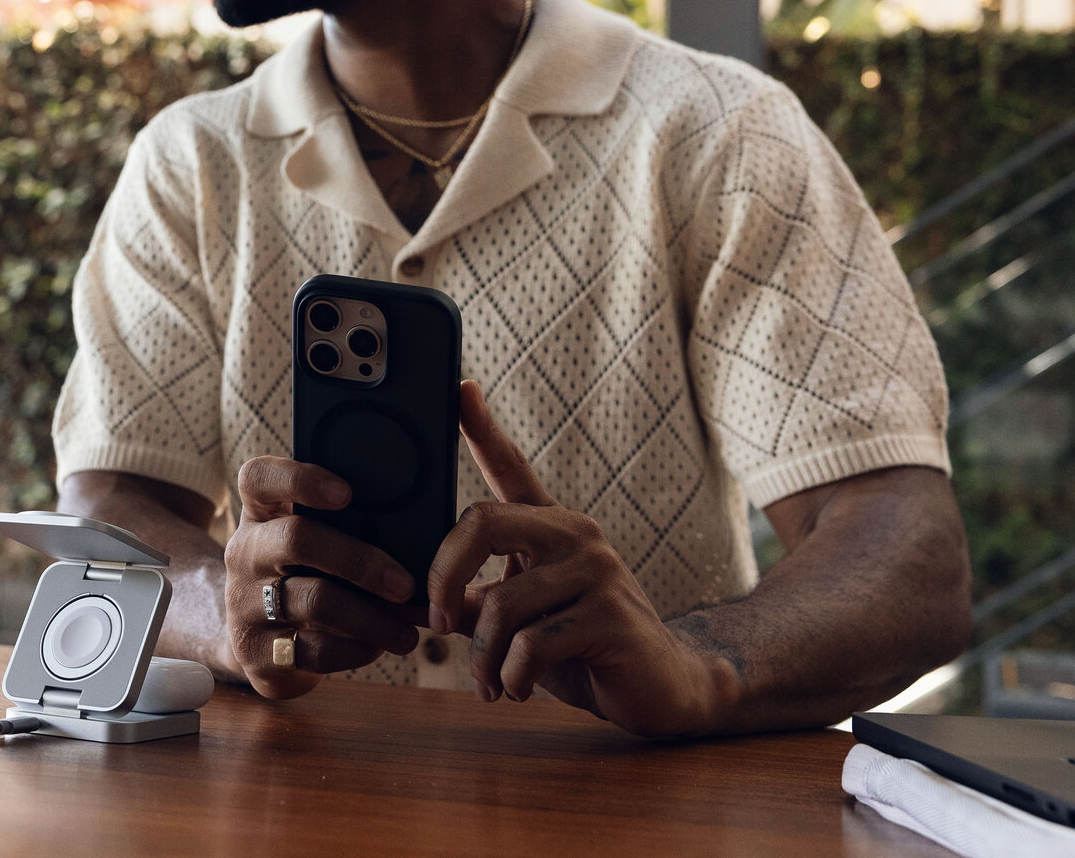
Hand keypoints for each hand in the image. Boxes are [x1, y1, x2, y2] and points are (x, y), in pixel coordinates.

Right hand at [223, 456, 419, 697]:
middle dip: (360, 561)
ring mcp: (243, 604)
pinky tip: (376, 647)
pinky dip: (355, 651)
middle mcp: (244, 553)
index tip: (347, 493)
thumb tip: (415, 536)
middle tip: (405, 585)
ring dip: (371, 618)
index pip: (259, 478)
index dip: (299, 479)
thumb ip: (346, 529)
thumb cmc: (304, 579)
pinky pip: (313, 649)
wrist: (259, 646)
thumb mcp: (311, 546)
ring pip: (314, 601)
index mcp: (259, 515)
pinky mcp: (255, 652)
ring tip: (407, 632)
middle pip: (297, 539)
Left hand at [427, 382, 737, 736]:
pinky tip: (520, 688)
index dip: (481, 429)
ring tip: (490, 682)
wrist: (664, 688)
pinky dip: (513, 677)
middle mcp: (576, 534)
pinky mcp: (611, 616)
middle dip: (443, 577)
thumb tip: (410, 599)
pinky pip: (531, 645)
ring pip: (500, 605)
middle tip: (437, 623)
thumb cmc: (580, 649)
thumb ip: (472, 602)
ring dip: (482, 657)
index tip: (459, 387)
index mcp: (551, 527)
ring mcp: (598, 570)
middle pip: (482, 523)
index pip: (511, 467)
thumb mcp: (519, 621)